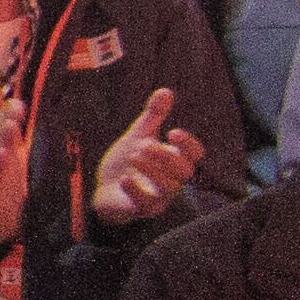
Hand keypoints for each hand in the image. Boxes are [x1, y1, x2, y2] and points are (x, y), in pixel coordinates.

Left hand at [88, 92, 202, 225]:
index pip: (195, 155)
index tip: (172, 132)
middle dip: (167, 157)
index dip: (188, 144)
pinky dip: (136, 190)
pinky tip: (124, 178)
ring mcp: (159, 197)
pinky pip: (146, 204)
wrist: (105, 188)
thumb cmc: (127, 163)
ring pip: (168, 187)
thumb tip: (165, 91)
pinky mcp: (142, 209)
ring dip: (151, 170)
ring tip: (133, 155)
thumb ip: (153, 116)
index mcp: (174, 161)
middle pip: (184, 171)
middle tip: (144, 145)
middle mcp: (172, 180)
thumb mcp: (139, 135)